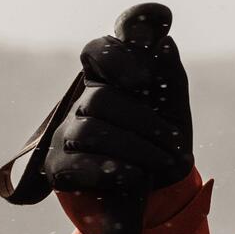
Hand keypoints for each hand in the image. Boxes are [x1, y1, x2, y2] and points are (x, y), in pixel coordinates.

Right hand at [43, 14, 191, 195]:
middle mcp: (80, 102)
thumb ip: (167, 72)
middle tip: (174, 142)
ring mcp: (65, 135)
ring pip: (91, 130)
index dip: (116, 56)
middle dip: (145, 122)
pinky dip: (117, 169)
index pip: (97, 51)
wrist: (158, 191)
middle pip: (101, 98)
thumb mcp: (171, 106)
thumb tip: (163, 42)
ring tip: (164, 161)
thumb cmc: (161, 139)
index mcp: (106, 79)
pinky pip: (80, 164)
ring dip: (138, 148)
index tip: (143, 77)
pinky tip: (136, 175)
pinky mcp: (59, 168)